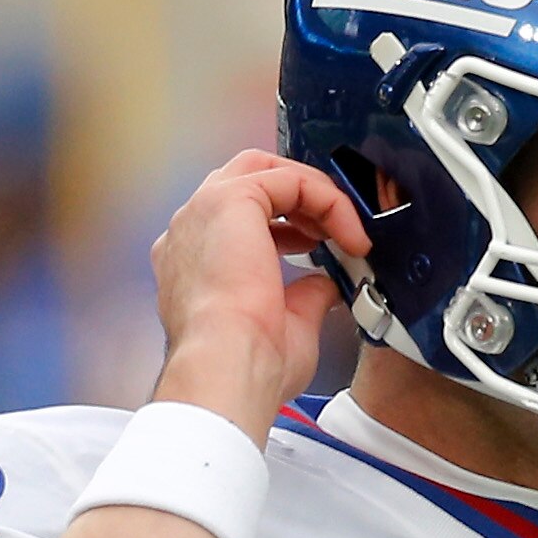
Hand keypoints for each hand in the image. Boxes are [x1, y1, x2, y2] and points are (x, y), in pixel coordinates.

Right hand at [147, 151, 371, 432]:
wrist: (229, 366)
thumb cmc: (247, 363)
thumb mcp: (286, 326)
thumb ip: (304, 297)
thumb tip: (325, 285)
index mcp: (192, 263)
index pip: (236, 221)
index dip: (284, 225)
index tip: (319, 246)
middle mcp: (190, 232)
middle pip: (246, 181)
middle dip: (297, 195)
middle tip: (333, 224)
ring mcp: (202, 212)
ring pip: (264, 171)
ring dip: (312, 193)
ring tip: (345, 226)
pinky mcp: (228, 200)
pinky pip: (287, 179)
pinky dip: (325, 198)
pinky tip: (346, 230)